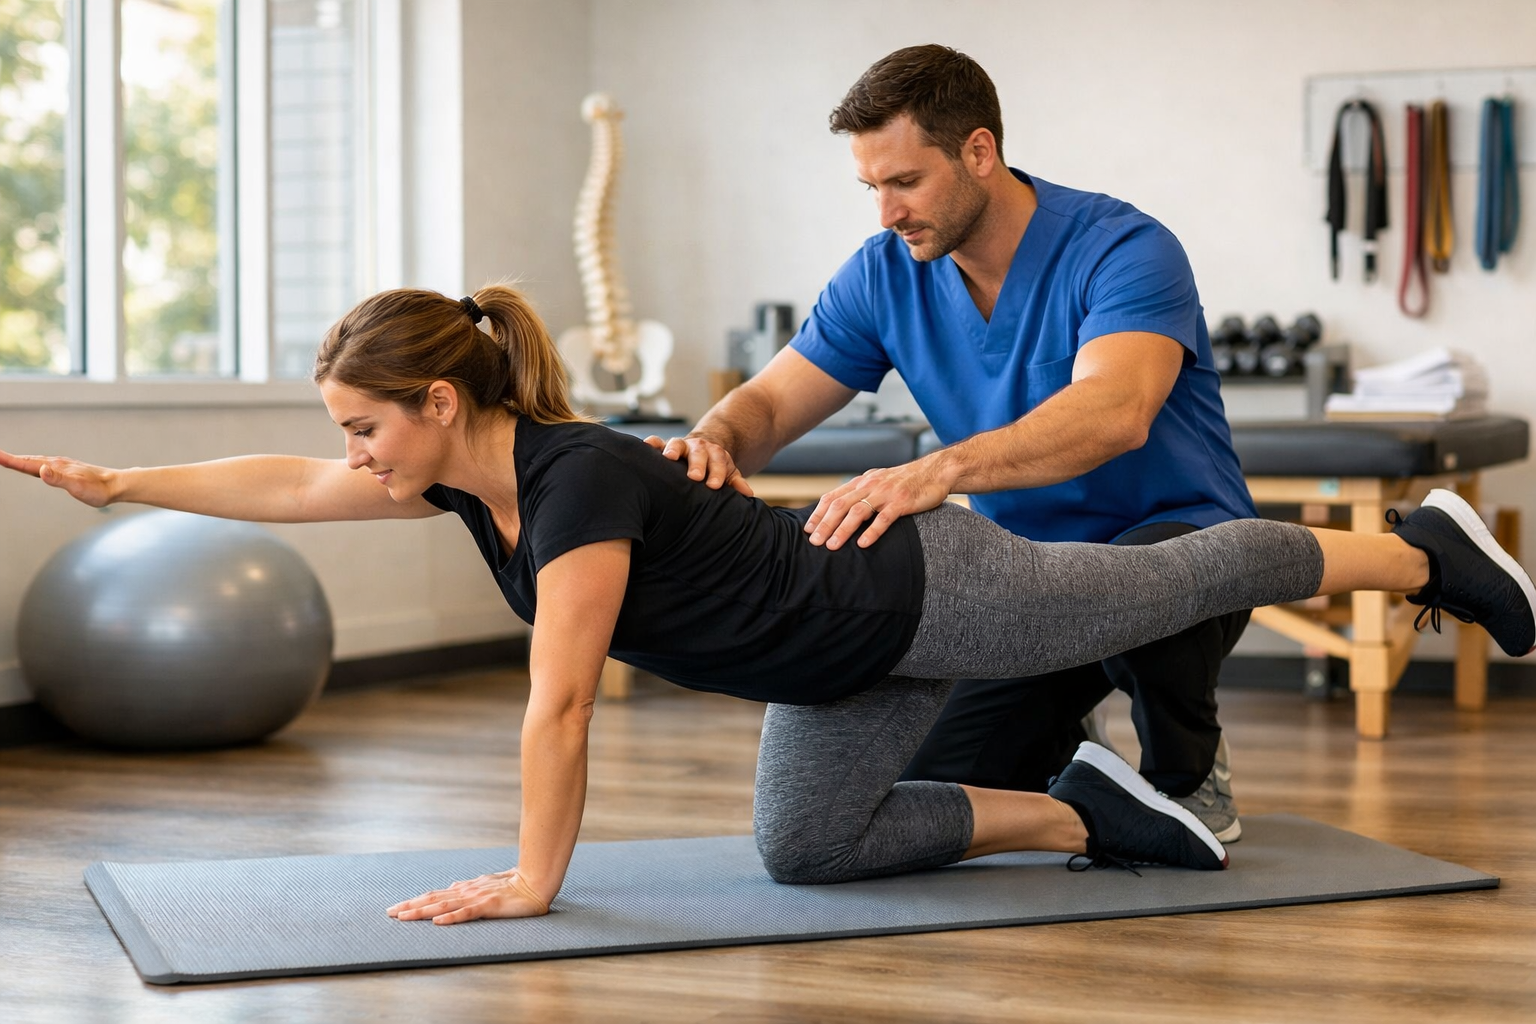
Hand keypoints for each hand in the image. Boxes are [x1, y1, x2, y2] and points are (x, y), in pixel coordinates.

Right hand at [0, 449, 118, 506]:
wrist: (117, 484)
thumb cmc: (99, 490)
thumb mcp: (77, 487)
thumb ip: (59, 479)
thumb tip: (41, 470)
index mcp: (55, 467)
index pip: (27, 464)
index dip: (10, 461)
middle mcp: (57, 464)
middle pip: (28, 460)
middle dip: (10, 459)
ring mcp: (63, 466)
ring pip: (36, 461)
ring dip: (21, 460)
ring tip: (8, 459)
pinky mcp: (68, 470)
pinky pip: (45, 465)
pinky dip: (34, 463)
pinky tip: (36, 466)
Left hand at [387, 869, 549, 924]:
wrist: (536, 883)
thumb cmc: (514, 884)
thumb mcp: (487, 885)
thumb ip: (469, 887)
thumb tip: (452, 887)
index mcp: (466, 888)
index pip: (435, 896)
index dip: (415, 901)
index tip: (397, 908)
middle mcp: (467, 892)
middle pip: (433, 900)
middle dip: (410, 906)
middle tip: (389, 913)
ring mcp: (477, 898)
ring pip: (444, 906)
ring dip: (422, 912)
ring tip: (404, 917)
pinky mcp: (489, 906)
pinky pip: (467, 913)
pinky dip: (451, 918)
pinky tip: (437, 923)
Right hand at [643, 434, 753, 496]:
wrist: (704, 446)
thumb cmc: (714, 465)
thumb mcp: (727, 472)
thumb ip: (736, 481)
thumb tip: (748, 494)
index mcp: (715, 454)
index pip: (719, 462)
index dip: (717, 473)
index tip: (714, 485)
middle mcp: (698, 448)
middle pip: (699, 453)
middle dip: (697, 464)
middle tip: (695, 476)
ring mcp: (681, 446)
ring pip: (677, 444)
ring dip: (673, 450)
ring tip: (668, 457)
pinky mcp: (665, 447)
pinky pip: (658, 442)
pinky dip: (652, 443)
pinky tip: (646, 446)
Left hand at [805, 456, 954, 549]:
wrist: (935, 471)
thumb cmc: (906, 481)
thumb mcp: (879, 482)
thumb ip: (862, 493)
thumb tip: (840, 510)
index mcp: (862, 482)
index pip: (833, 497)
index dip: (819, 513)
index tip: (808, 529)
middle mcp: (870, 485)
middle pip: (841, 505)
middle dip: (825, 524)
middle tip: (815, 542)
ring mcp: (886, 493)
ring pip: (858, 512)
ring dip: (843, 530)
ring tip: (832, 546)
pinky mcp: (902, 502)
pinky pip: (884, 518)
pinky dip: (872, 531)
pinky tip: (863, 544)